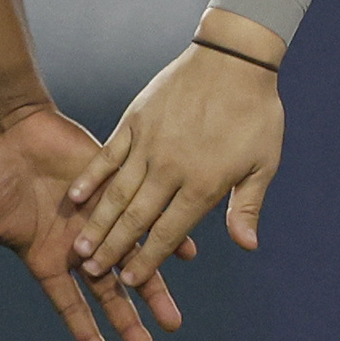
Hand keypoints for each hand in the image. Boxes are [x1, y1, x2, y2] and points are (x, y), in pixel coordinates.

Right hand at [0, 104, 187, 340]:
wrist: (10, 124)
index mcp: (45, 258)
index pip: (70, 306)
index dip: (88, 334)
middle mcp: (77, 245)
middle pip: (107, 292)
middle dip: (128, 321)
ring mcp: (99, 219)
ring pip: (133, 261)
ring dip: (154, 288)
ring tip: (174, 318)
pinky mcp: (115, 191)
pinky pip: (147, 217)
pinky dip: (166, 235)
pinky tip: (189, 253)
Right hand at [68, 30, 285, 285]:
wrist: (234, 59)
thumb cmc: (256, 114)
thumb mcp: (263, 163)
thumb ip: (248, 206)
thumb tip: (247, 245)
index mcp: (203, 183)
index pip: (169, 232)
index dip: (148, 259)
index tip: (128, 282)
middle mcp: (170, 169)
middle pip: (136, 218)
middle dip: (113, 249)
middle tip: (91, 272)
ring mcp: (149, 144)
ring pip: (117, 192)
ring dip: (97, 222)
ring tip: (80, 247)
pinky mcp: (135, 121)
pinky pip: (108, 155)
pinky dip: (91, 177)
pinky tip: (76, 197)